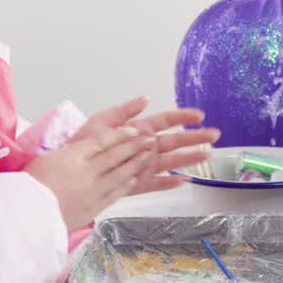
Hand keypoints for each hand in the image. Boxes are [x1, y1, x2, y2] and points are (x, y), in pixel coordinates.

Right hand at [24, 124, 156, 230]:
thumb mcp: (45, 160)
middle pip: (116, 155)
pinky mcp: (95, 206)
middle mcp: (87, 170)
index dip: (121, 135)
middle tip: (150, 139)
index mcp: (72, 155)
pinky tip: (135, 178)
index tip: (133, 130)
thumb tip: (78, 152)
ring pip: (121, 173)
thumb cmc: (30, 185)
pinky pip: (116, 192)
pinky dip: (128, 183)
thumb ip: (67, 155)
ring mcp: (93, 189)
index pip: (102, 141)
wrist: (28, 214)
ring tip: (149, 156)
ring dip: (137, 163)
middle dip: (135, 146)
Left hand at [74, 96, 218, 195]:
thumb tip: (147, 98)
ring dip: (189, 158)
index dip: (182, 117)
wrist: (67, 169)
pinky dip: (168, 184)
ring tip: (207, 155)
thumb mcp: (101, 121)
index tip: (199, 115)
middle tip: (215, 136)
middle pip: (174, 142)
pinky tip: (184, 182)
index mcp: (137, 130)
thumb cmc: (82, 143)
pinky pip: (154, 183)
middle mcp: (142, 147)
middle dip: (195, 138)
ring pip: (169, 162)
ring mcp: (140, 166)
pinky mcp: (133, 183)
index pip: (164, 121)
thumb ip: (124, 111)